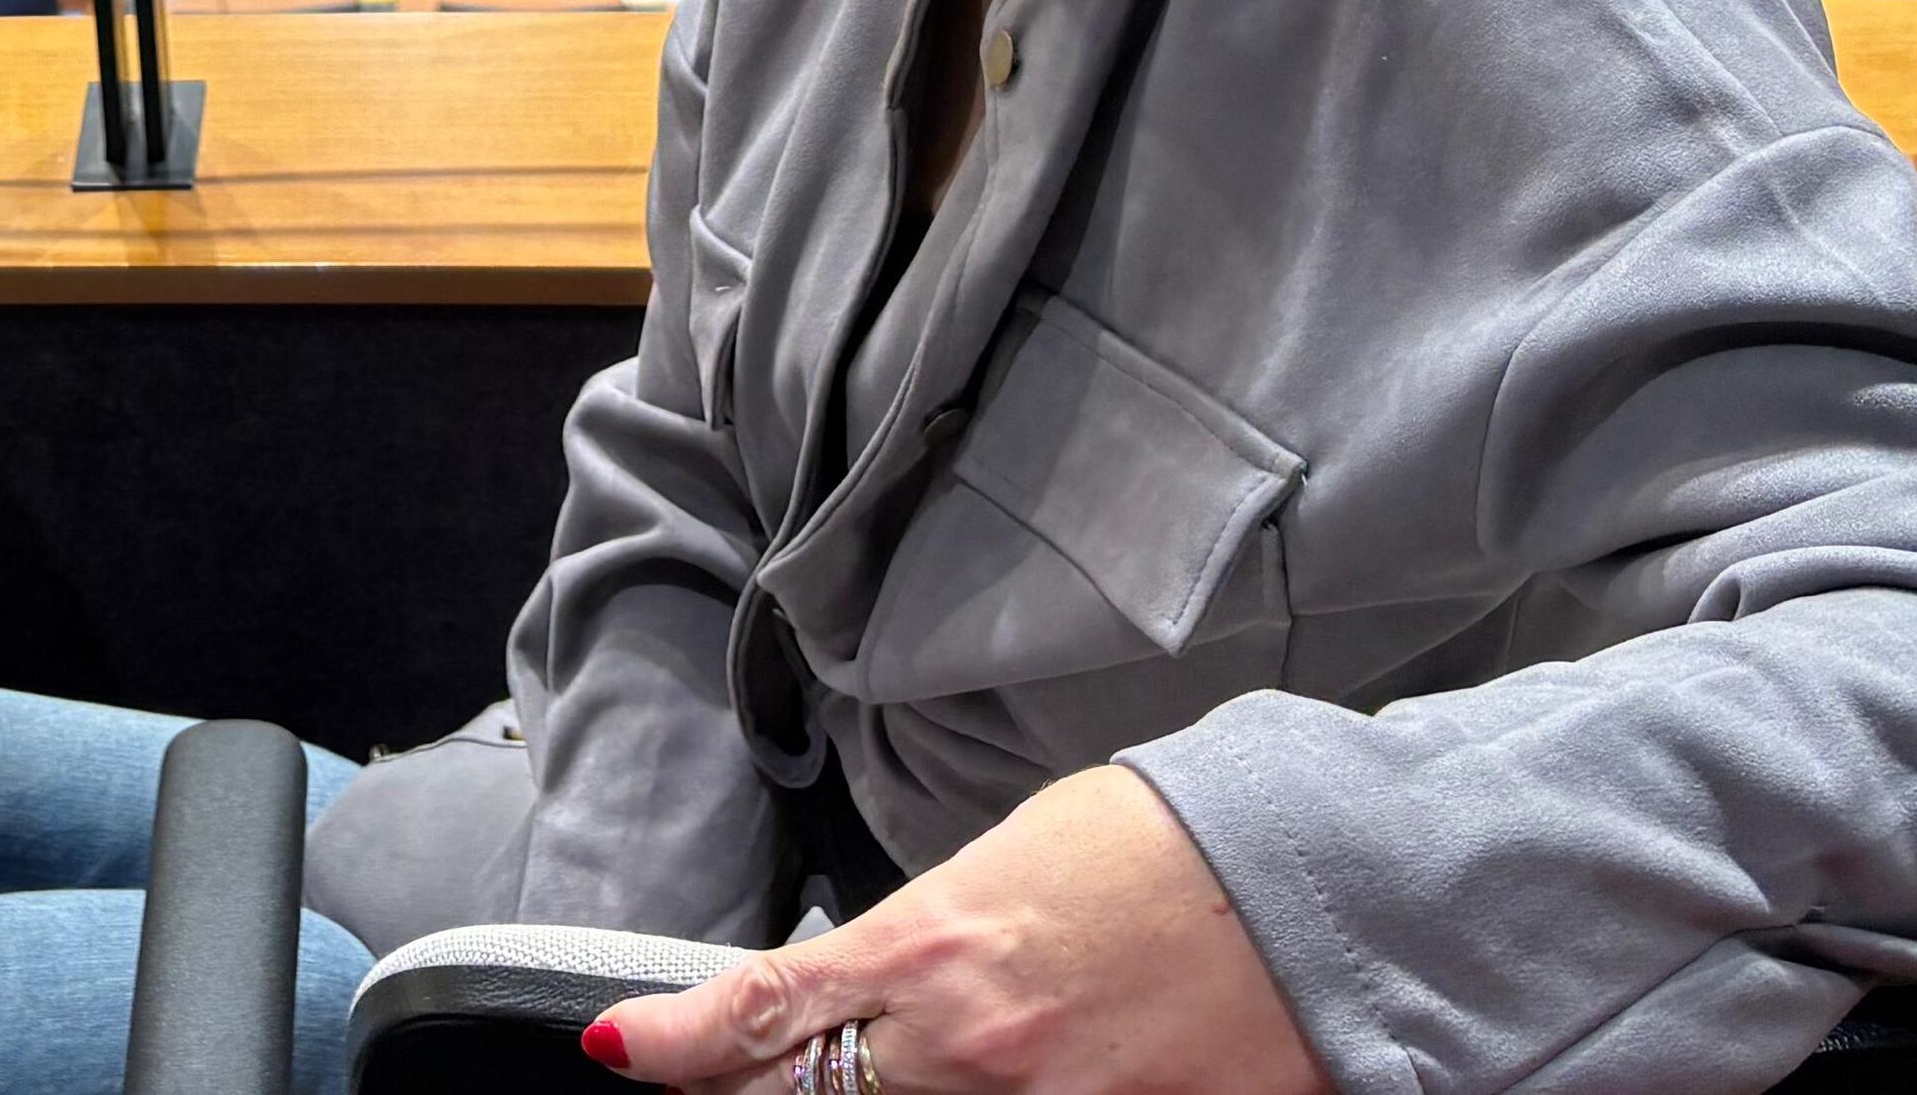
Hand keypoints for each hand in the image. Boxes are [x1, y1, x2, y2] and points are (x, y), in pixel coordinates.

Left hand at [586, 766, 1327, 1094]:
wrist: (1300, 882)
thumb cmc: (1155, 846)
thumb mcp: (1003, 863)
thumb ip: (918, 939)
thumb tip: (854, 984)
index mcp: (930, 948)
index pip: (758, 1012)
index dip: (670, 1044)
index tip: (616, 1053)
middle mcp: (965, 1050)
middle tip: (690, 1082)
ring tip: (788, 1089)